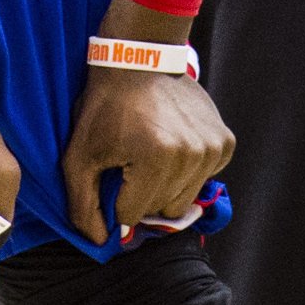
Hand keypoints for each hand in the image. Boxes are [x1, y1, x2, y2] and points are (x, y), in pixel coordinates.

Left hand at [61, 66, 234, 248]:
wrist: (141, 61)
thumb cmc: (105, 108)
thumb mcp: (78, 155)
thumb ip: (83, 206)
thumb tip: (103, 242)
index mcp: (155, 159)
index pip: (131, 214)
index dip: (116, 196)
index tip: (113, 168)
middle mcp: (191, 155)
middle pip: (161, 210)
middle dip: (142, 194)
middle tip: (132, 162)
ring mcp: (212, 147)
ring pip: (185, 199)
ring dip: (166, 185)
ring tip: (152, 153)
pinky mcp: (225, 142)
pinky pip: (205, 179)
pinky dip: (188, 170)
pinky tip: (173, 145)